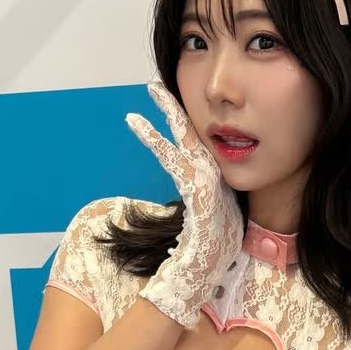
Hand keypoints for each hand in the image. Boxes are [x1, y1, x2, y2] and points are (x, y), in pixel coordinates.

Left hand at [124, 80, 243, 327]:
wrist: (209, 265)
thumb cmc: (209, 243)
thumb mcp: (209, 213)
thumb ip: (200, 194)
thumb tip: (197, 189)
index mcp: (214, 175)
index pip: (198, 141)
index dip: (184, 119)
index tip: (171, 99)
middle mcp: (211, 172)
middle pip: (192, 131)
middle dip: (174, 107)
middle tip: (156, 84)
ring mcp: (204, 178)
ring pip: (181, 136)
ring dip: (166, 111)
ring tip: (150, 89)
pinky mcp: (195, 188)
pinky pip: (169, 156)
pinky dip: (153, 138)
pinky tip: (136, 123)